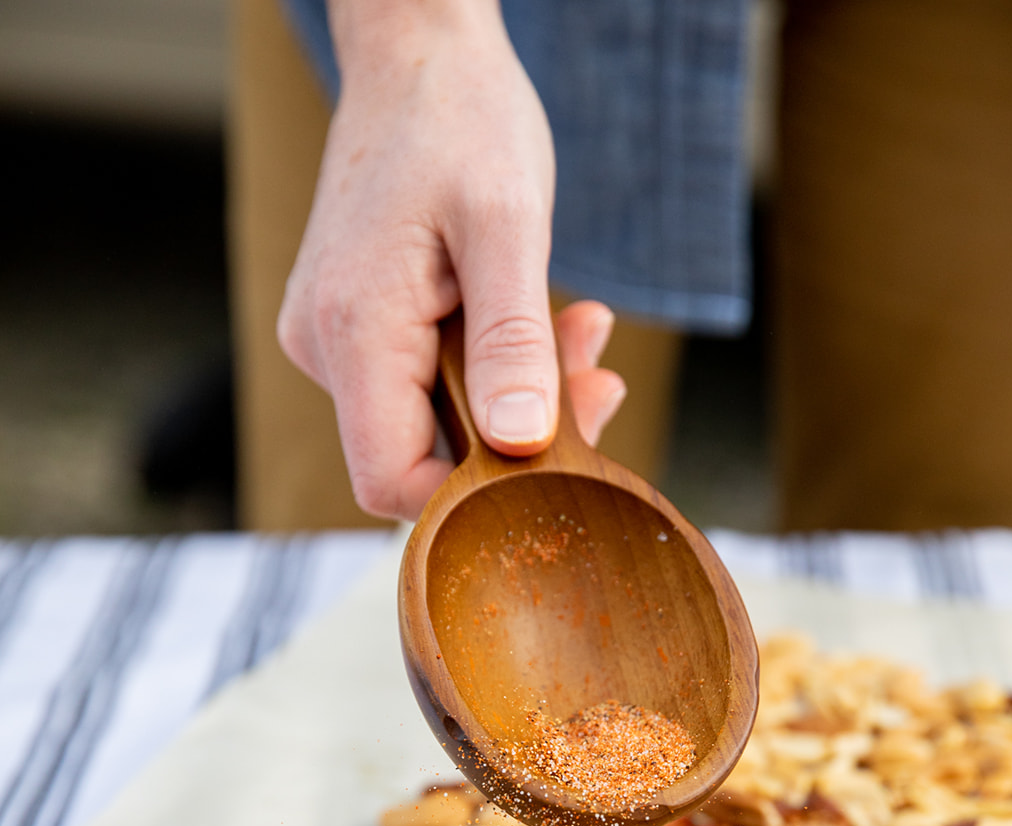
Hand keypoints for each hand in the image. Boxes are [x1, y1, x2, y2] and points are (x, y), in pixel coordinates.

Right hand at [277, 1, 624, 519]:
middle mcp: (324, 348)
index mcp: (353, 330)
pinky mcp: (355, 334)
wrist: (418, 55)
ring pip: (431, 425)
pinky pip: (426, 386)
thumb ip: (512, 342)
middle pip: (419, 459)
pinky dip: (491, 369)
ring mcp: (333, 343)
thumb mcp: (508, 226)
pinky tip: (539, 322)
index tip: (556, 450)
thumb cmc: (461, 119)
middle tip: (595, 375)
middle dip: (517, 436)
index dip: (474, 493)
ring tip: (577, 330)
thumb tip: (519, 444)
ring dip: (516, 395)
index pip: (393, 483)